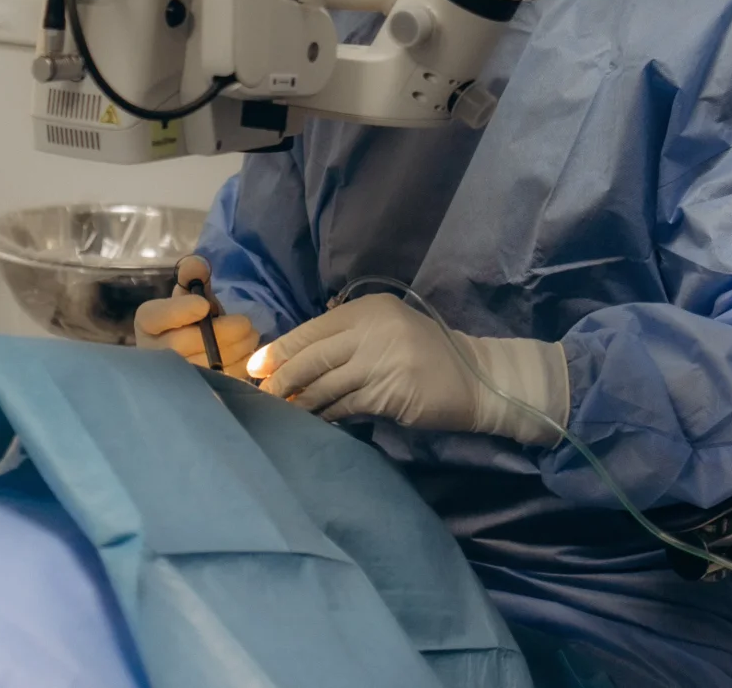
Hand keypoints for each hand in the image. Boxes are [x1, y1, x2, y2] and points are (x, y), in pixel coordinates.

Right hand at [132, 256, 258, 377]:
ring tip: (251, 336)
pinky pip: (216, 381)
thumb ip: (194, 275)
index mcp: (148, 322)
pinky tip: (246, 354)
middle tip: (246, 324)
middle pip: (181, 345)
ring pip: (201, 366)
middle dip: (220, 333)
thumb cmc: (193, 318)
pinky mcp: (194, 391)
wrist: (196, 350)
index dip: (180, 311)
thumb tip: (197, 266)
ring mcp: (171, 377)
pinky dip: (237, 366)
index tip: (204, 305)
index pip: (154, 316)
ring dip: (234, 350)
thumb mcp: (192, 293)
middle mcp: (152, 352)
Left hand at [246, 293, 567, 444]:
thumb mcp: (388, 327)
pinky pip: (346, 407)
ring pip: (325, 385)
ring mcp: (382, 363)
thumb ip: (349, 333)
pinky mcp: (390, 396)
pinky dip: (326, 415)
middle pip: (313, 357)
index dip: (281, 350)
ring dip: (301, 402)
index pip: (313, 329)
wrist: (475, 377)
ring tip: (282, 412)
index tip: (256, 367)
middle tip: (261, 395)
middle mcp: (373, 331)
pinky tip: (313, 421)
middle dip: (282, 379)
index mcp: (369, 310)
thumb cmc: (426, 352)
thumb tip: (296, 353)